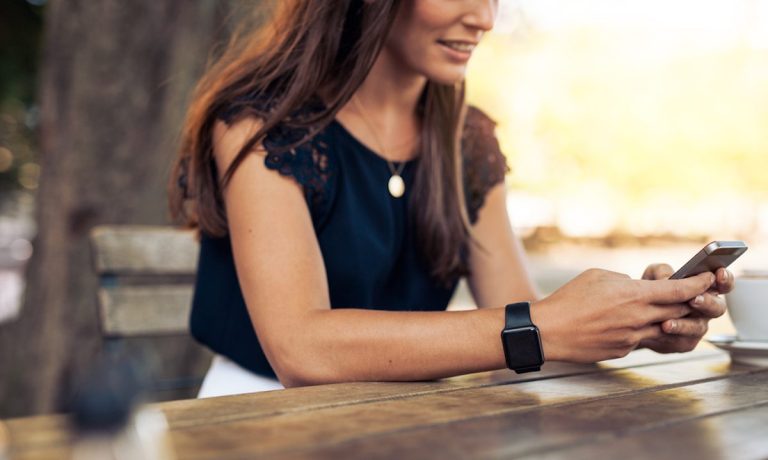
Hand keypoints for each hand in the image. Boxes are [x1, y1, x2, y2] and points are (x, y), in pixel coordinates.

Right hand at [531, 268, 713, 362]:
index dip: (699, 284)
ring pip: (664, 328)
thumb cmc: (569, 300)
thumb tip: (636, 286)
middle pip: (679, 310)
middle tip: (694, 294)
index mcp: (634, 295)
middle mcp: (638, 318)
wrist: (549, 331)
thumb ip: (624, 281)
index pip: (680, 291)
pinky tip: (628, 325)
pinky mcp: (623, 351)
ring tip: (663, 311)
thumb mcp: (598, 276)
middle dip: (690, 302)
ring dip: (669, 319)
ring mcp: (632, 338)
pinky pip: (641, 340)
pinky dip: (642, 330)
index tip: (708, 278)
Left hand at [639, 263, 732, 352]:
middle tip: (694, 298)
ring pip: (699, 327)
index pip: (723, 284)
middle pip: (717, 308)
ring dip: (685, 324)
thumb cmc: (650, 290)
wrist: (633, 315)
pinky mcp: (684, 342)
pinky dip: (672, 334)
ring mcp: (696, 327)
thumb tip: (668, 278)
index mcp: (705, 289)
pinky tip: (662, 328)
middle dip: (707, 302)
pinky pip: (683, 340)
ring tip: (669, 321)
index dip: (725, 279)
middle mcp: (705, 309)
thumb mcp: (653, 274)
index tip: (719, 273)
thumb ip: (663, 271)